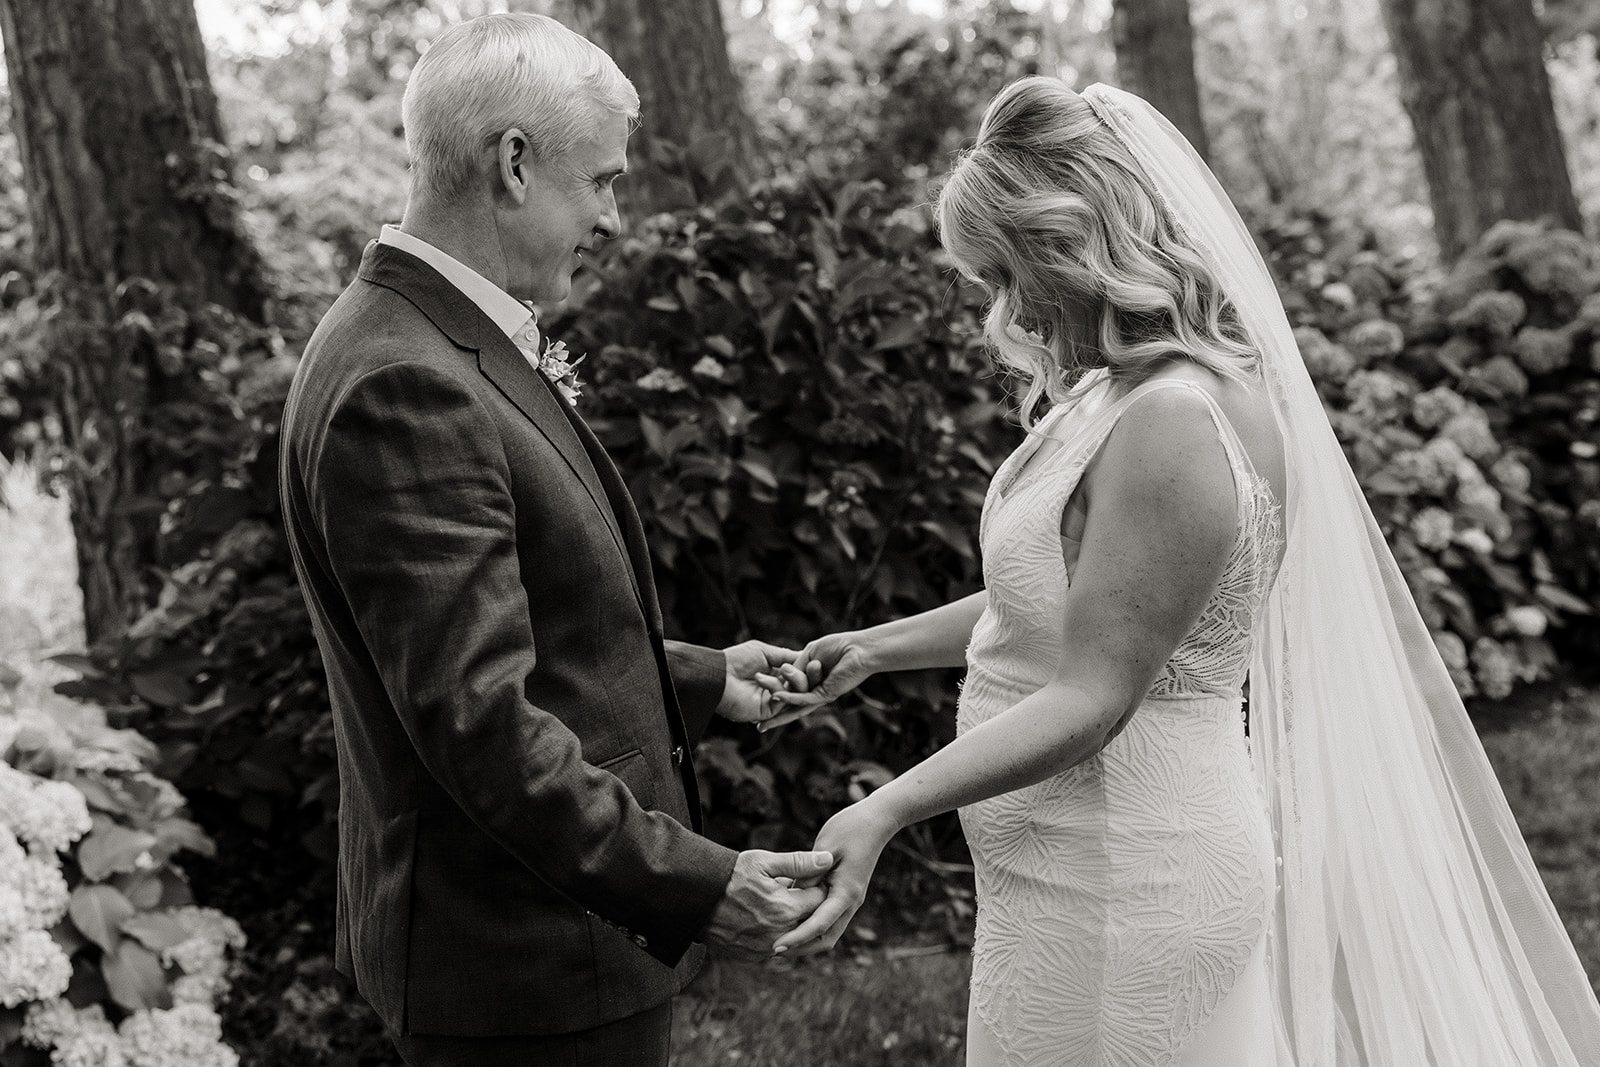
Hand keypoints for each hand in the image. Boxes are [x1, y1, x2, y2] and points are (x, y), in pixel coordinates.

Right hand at [702, 849, 834, 958]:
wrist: (695, 898)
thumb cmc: (730, 875)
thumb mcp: (764, 862)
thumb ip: (799, 863)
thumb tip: (829, 860)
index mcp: (787, 909)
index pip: (820, 899)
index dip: (816, 885)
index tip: (806, 877)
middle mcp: (780, 934)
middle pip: (809, 920)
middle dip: (806, 905)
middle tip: (792, 889)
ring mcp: (765, 949)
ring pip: (793, 934)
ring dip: (791, 921)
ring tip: (774, 902)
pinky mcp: (752, 956)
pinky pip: (775, 946)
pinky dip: (775, 933)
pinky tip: (762, 917)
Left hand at [717, 640, 815, 723]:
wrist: (718, 674)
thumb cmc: (736, 660)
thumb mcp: (764, 651)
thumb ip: (785, 655)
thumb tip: (805, 655)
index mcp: (777, 675)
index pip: (800, 674)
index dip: (810, 668)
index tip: (818, 660)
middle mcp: (777, 690)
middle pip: (804, 686)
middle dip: (810, 676)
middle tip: (815, 665)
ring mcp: (772, 702)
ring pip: (797, 694)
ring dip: (796, 680)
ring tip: (785, 670)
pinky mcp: (766, 712)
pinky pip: (782, 700)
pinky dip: (775, 687)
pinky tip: (760, 678)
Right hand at [759, 631, 874, 731]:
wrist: (858, 649)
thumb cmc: (838, 648)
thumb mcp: (809, 654)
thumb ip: (795, 665)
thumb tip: (781, 675)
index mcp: (810, 684)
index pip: (788, 694)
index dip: (773, 699)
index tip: (758, 707)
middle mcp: (814, 693)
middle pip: (791, 708)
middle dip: (775, 719)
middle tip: (758, 728)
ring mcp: (820, 696)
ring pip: (796, 708)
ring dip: (778, 714)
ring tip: (762, 723)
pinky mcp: (826, 694)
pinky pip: (804, 698)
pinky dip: (790, 697)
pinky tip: (777, 696)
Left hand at [772, 800, 898, 954]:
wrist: (877, 820)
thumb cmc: (850, 828)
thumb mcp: (825, 847)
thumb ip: (809, 873)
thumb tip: (791, 896)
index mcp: (846, 892)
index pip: (819, 924)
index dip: (796, 938)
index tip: (776, 947)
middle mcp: (850, 902)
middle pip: (826, 938)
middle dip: (801, 948)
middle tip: (773, 951)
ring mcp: (850, 900)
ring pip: (829, 932)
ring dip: (806, 940)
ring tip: (780, 942)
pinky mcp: (846, 894)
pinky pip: (828, 919)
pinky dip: (812, 927)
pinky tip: (793, 922)